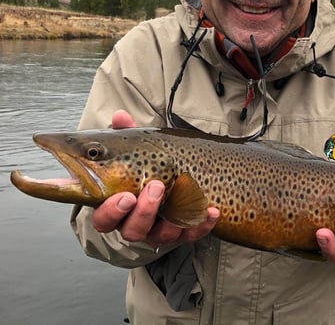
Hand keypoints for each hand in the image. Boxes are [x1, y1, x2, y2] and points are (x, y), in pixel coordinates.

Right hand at [91, 110, 219, 247]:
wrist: (175, 178)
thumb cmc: (146, 164)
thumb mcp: (136, 149)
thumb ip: (126, 134)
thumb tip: (120, 116)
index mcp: (116, 206)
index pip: (103, 218)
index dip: (111, 211)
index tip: (124, 197)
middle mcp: (135, 222)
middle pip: (132, 229)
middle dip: (144, 211)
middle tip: (156, 186)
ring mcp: (160, 230)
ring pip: (161, 235)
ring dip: (171, 218)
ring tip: (182, 190)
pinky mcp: (183, 231)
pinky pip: (192, 233)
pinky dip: (202, 224)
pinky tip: (212, 211)